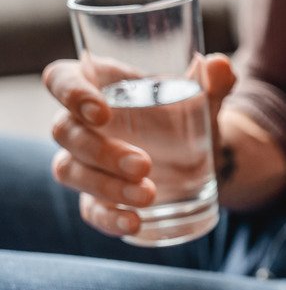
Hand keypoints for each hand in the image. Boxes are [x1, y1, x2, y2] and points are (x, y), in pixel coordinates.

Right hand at [42, 54, 234, 235]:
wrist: (203, 156)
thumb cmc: (188, 114)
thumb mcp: (203, 98)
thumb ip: (213, 82)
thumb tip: (220, 66)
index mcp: (99, 85)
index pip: (61, 79)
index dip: (70, 93)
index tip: (101, 112)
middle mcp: (81, 123)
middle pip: (65, 132)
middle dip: (102, 152)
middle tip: (144, 164)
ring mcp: (85, 162)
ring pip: (70, 172)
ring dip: (106, 186)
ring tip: (150, 195)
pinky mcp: (97, 197)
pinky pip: (90, 209)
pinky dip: (108, 219)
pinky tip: (135, 223)